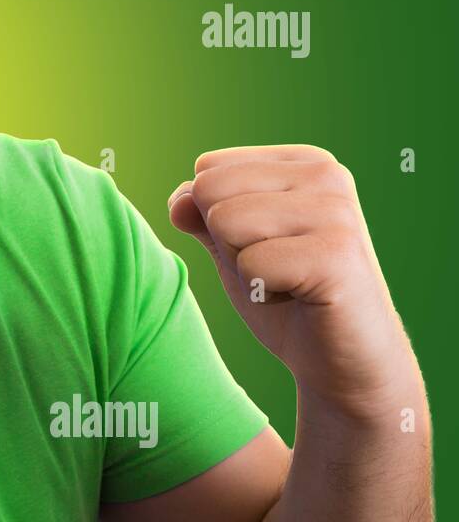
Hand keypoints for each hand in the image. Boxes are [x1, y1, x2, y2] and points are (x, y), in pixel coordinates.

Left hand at [168, 145, 415, 418]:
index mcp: (302, 161)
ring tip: (286, 281)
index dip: (215, 219)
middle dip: (226, 242)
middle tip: (274, 269)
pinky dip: (262, 292)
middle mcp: (325, 173)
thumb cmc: (286, 297)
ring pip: (226, 223)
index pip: (207, 169)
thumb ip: (201, 213)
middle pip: (211, 191)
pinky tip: (300, 298)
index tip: (263, 245)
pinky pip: (251, 264)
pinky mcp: (337, 254)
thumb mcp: (233, 246)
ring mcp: (336, 211)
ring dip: (243, 268)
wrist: (343, 360)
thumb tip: (178, 201)